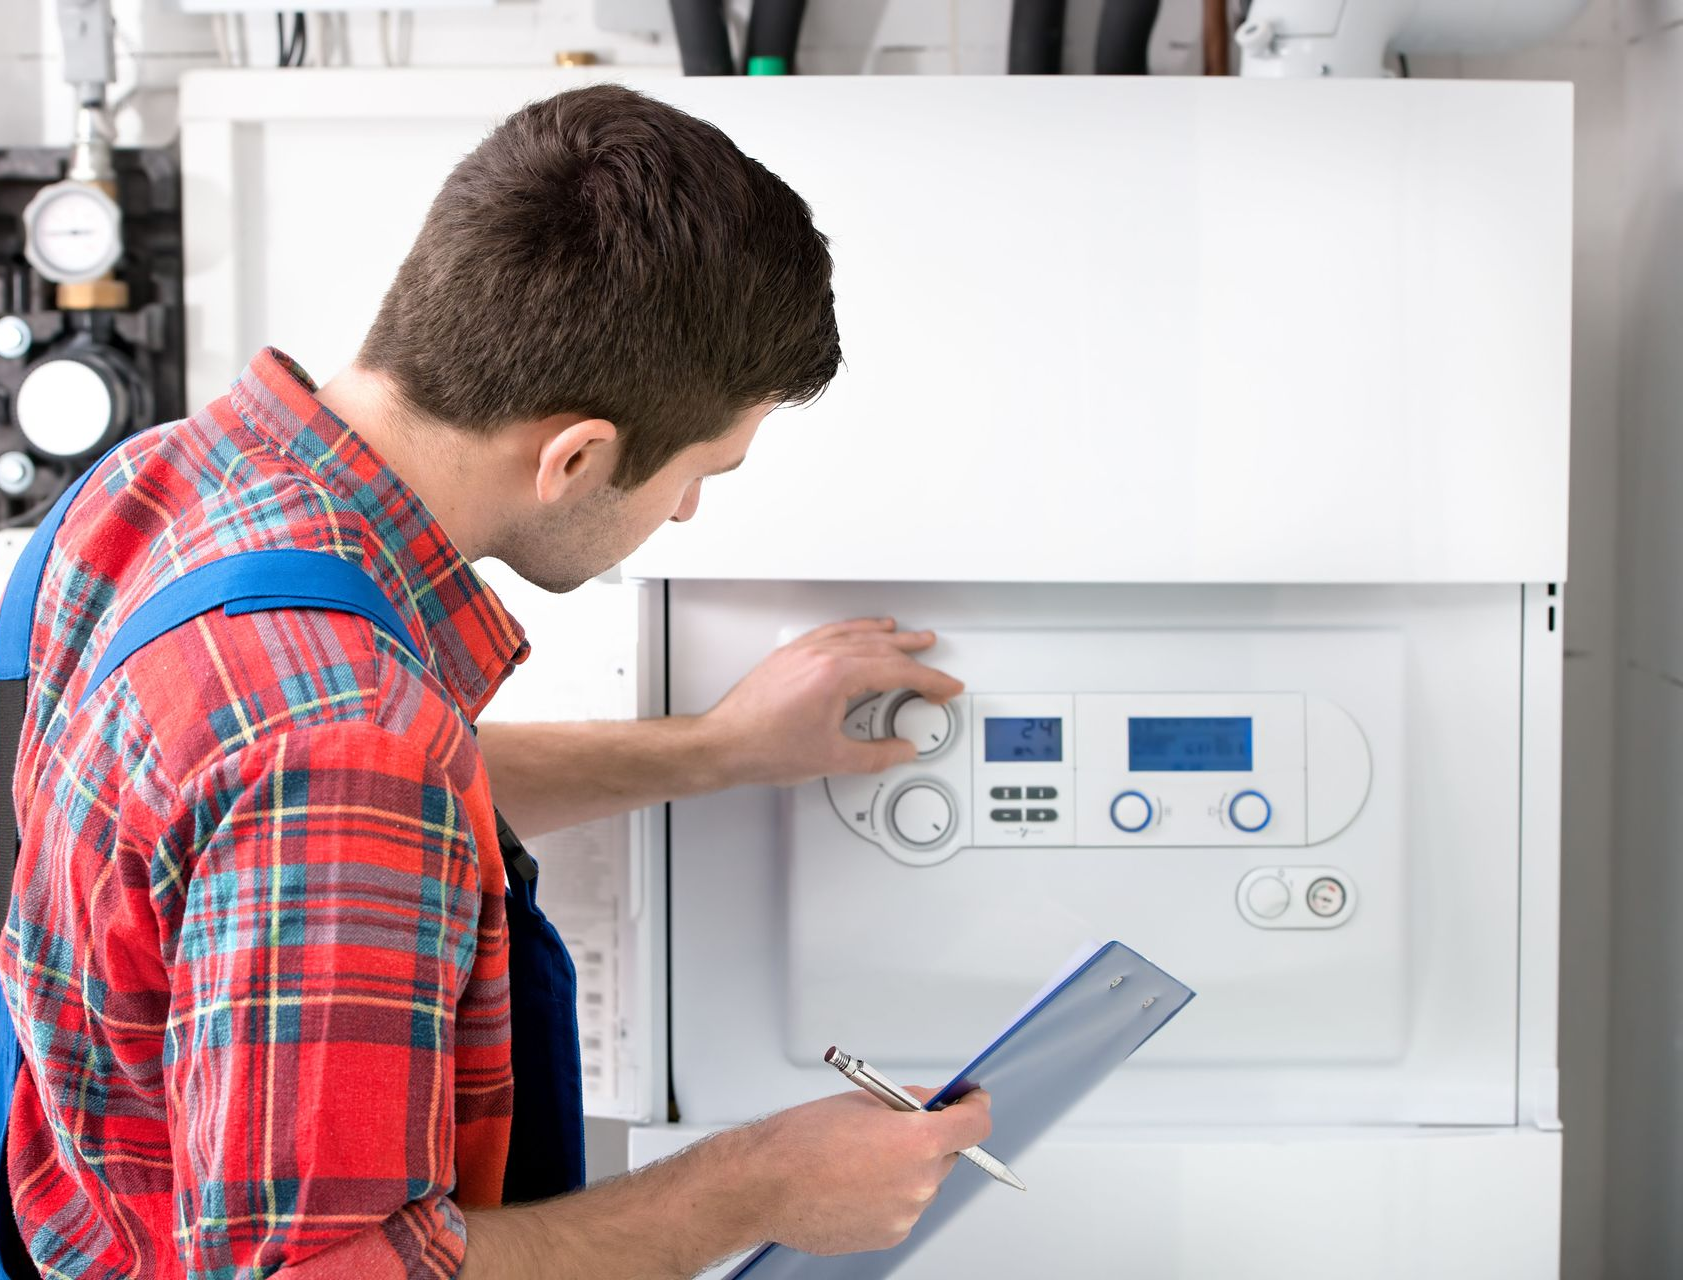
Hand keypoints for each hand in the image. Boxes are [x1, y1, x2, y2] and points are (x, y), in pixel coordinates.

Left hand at [702, 618, 963, 787]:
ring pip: (855, 635)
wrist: (723, 744)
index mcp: (835, 676)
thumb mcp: (831, 759)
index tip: (945, 687)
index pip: (896, 671)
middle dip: (914, 655)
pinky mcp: (789, 656)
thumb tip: (901, 750)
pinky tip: (860, 632)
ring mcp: (802, 653)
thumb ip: (875, 755)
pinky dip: (854, 630)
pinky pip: (831, 633)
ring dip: (887, 636)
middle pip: (880, 648)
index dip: (928, 679)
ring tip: (907, 635)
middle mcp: (819, 656)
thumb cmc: (763, 748)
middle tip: (935, 662)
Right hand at [749, 1087, 992, 1254]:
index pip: (975, 1125)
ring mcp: (905, 1214)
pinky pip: (903, 1208)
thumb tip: (936, 1102)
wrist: (764, 1185)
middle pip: (948, 1154)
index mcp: (916, 1141)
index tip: (971, 1102)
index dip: (974, 1108)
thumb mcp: (863, 1100)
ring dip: (906, 1169)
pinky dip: (889, 1194)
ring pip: (923, 1183)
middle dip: (929, 1139)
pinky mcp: (889, 1235)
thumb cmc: (801, 1141)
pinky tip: (855, 1183)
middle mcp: (919, 1183)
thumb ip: (911, 1101)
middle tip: (895, 1128)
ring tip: (860, 1160)